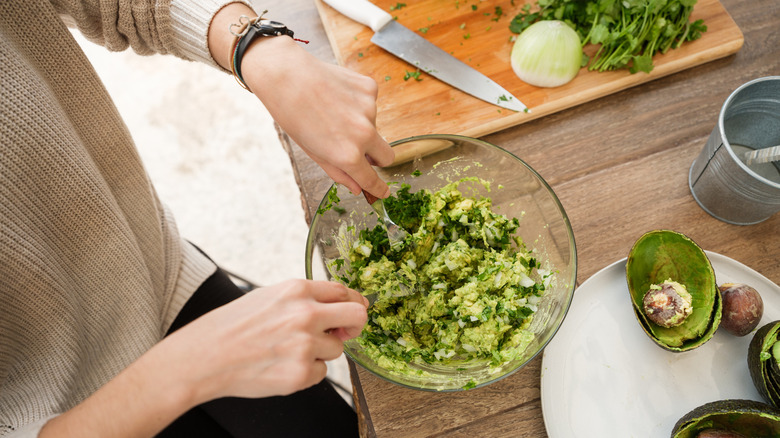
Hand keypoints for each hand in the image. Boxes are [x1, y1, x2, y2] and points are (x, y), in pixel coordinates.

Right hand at [165, 279, 368, 401]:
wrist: (203, 357)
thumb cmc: (231, 326)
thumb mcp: (268, 296)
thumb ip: (303, 299)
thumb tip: (338, 305)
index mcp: (297, 290)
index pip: (344, 291)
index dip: (353, 302)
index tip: (354, 311)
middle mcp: (305, 314)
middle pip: (357, 316)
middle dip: (355, 325)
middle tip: (343, 333)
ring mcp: (304, 345)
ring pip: (337, 349)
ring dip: (321, 352)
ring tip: (289, 351)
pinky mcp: (300, 373)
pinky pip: (322, 372)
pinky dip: (307, 372)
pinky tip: (282, 366)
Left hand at [244, 37, 394, 198]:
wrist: (286, 76)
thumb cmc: (293, 115)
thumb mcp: (313, 152)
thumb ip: (338, 172)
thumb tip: (357, 187)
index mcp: (348, 155)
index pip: (372, 179)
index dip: (378, 188)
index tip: (383, 192)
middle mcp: (364, 134)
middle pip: (387, 156)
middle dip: (378, 158)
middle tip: (360, 151)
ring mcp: (370, 110)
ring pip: (375, 126)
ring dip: (361, 124)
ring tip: (332, 112)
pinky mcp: (370, 89)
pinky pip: (370, 104)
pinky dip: (358, 104)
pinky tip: (338, 96)